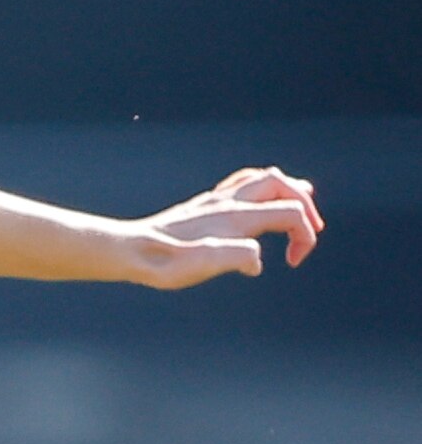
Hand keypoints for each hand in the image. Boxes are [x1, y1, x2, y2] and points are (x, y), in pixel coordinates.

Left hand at [129, 165, 322, 287]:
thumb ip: (233, 257)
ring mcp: (215, 201)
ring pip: (260, 178)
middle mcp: (226, 203)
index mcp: (233, 217)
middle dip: (304, 203)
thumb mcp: (202, 265)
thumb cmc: (166, 263)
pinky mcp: (205, 205)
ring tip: (301, 207)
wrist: (131, 251)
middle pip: (279, 182)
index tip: (293, 262)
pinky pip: (242, 184)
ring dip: (286, 191)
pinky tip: (262, 206)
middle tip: (312, 230)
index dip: (305, 236)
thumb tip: (256, 261)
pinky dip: (264, 190)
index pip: (289, 211)